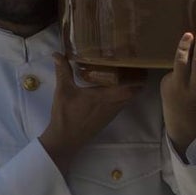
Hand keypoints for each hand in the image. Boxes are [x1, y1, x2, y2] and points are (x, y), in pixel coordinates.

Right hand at [39, 54, 143, 174]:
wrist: (65, 140)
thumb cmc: (65, 115)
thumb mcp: (63, 91)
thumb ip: (62, 71)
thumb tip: (57, 54)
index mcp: (106, 97)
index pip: (131, 87)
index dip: (138, 76)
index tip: (137, 63)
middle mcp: (114, 104)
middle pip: (134, 91)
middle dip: (137, 79)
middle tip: (133, 65)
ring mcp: (112, 112)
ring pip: (129, 98)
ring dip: (130, 87)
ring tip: (126, 73)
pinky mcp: (109, 117)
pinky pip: (122, 104)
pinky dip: (123, 95)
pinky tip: (115, 88)